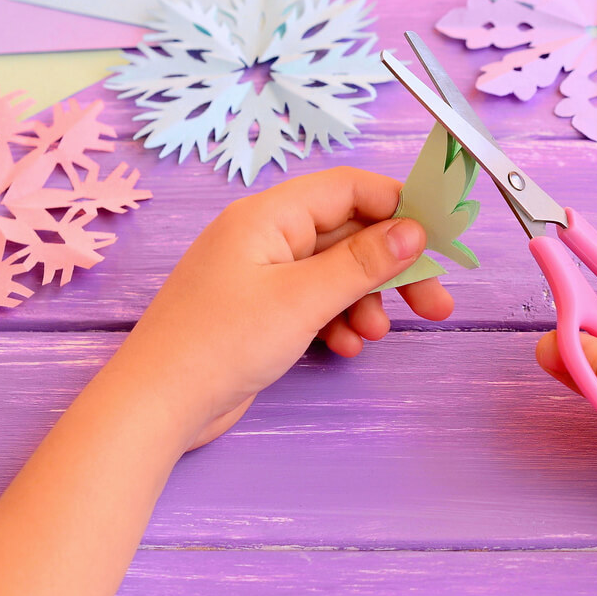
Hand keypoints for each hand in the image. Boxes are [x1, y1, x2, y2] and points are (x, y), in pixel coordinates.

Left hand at [118, 167, 452, 450]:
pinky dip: (337, 319)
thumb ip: (362, 263)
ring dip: (365, 299)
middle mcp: (265, 236)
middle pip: (349, 233)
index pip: (349, 188)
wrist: (155, 407)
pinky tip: (345, 347)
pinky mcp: (259, 311)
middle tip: (435, 302)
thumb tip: (414, 231)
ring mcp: (261, 275)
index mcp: (268, 215)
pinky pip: (313, 302)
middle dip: (391, 267)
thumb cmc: (219, 344)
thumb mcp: (302, 300)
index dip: (400, 207)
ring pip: (335, 272)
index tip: (441, 239)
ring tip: (376, 334)